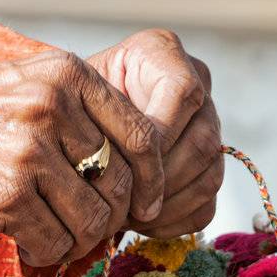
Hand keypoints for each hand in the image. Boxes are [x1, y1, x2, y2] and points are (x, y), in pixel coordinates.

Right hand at [0, 51, 164, 265]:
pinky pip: (55, 245)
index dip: (153, 180)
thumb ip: (85, 116)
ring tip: (49, 228)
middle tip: (85, 222)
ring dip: (75, 238)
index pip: (142, 137)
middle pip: (119, 186)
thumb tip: (143, 172)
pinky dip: (45, 251)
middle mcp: (51, 109)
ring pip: (92, 222)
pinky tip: (24, 237)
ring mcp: (28, 154)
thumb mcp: (30, 86)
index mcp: (67, 76)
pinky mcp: (5, 198)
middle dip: (108, 215)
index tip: (148, 203)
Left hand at [88, 30, 222, 236]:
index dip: (157, 136)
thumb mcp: (72, 96)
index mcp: (163, 54)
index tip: (122, 165)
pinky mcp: (208, 169)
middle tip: (123, 202)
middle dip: (160, 181)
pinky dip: (173, 222)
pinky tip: (140, 223)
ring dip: (166, 205)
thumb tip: (113, 168)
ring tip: (127, 216)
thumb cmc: (67, 107)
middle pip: (202, 142)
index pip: (183, 93)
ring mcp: (209, 128)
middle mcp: (197, 85)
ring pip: (208, 177)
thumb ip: (95, 116)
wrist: (72, 122)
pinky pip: (205, 205)